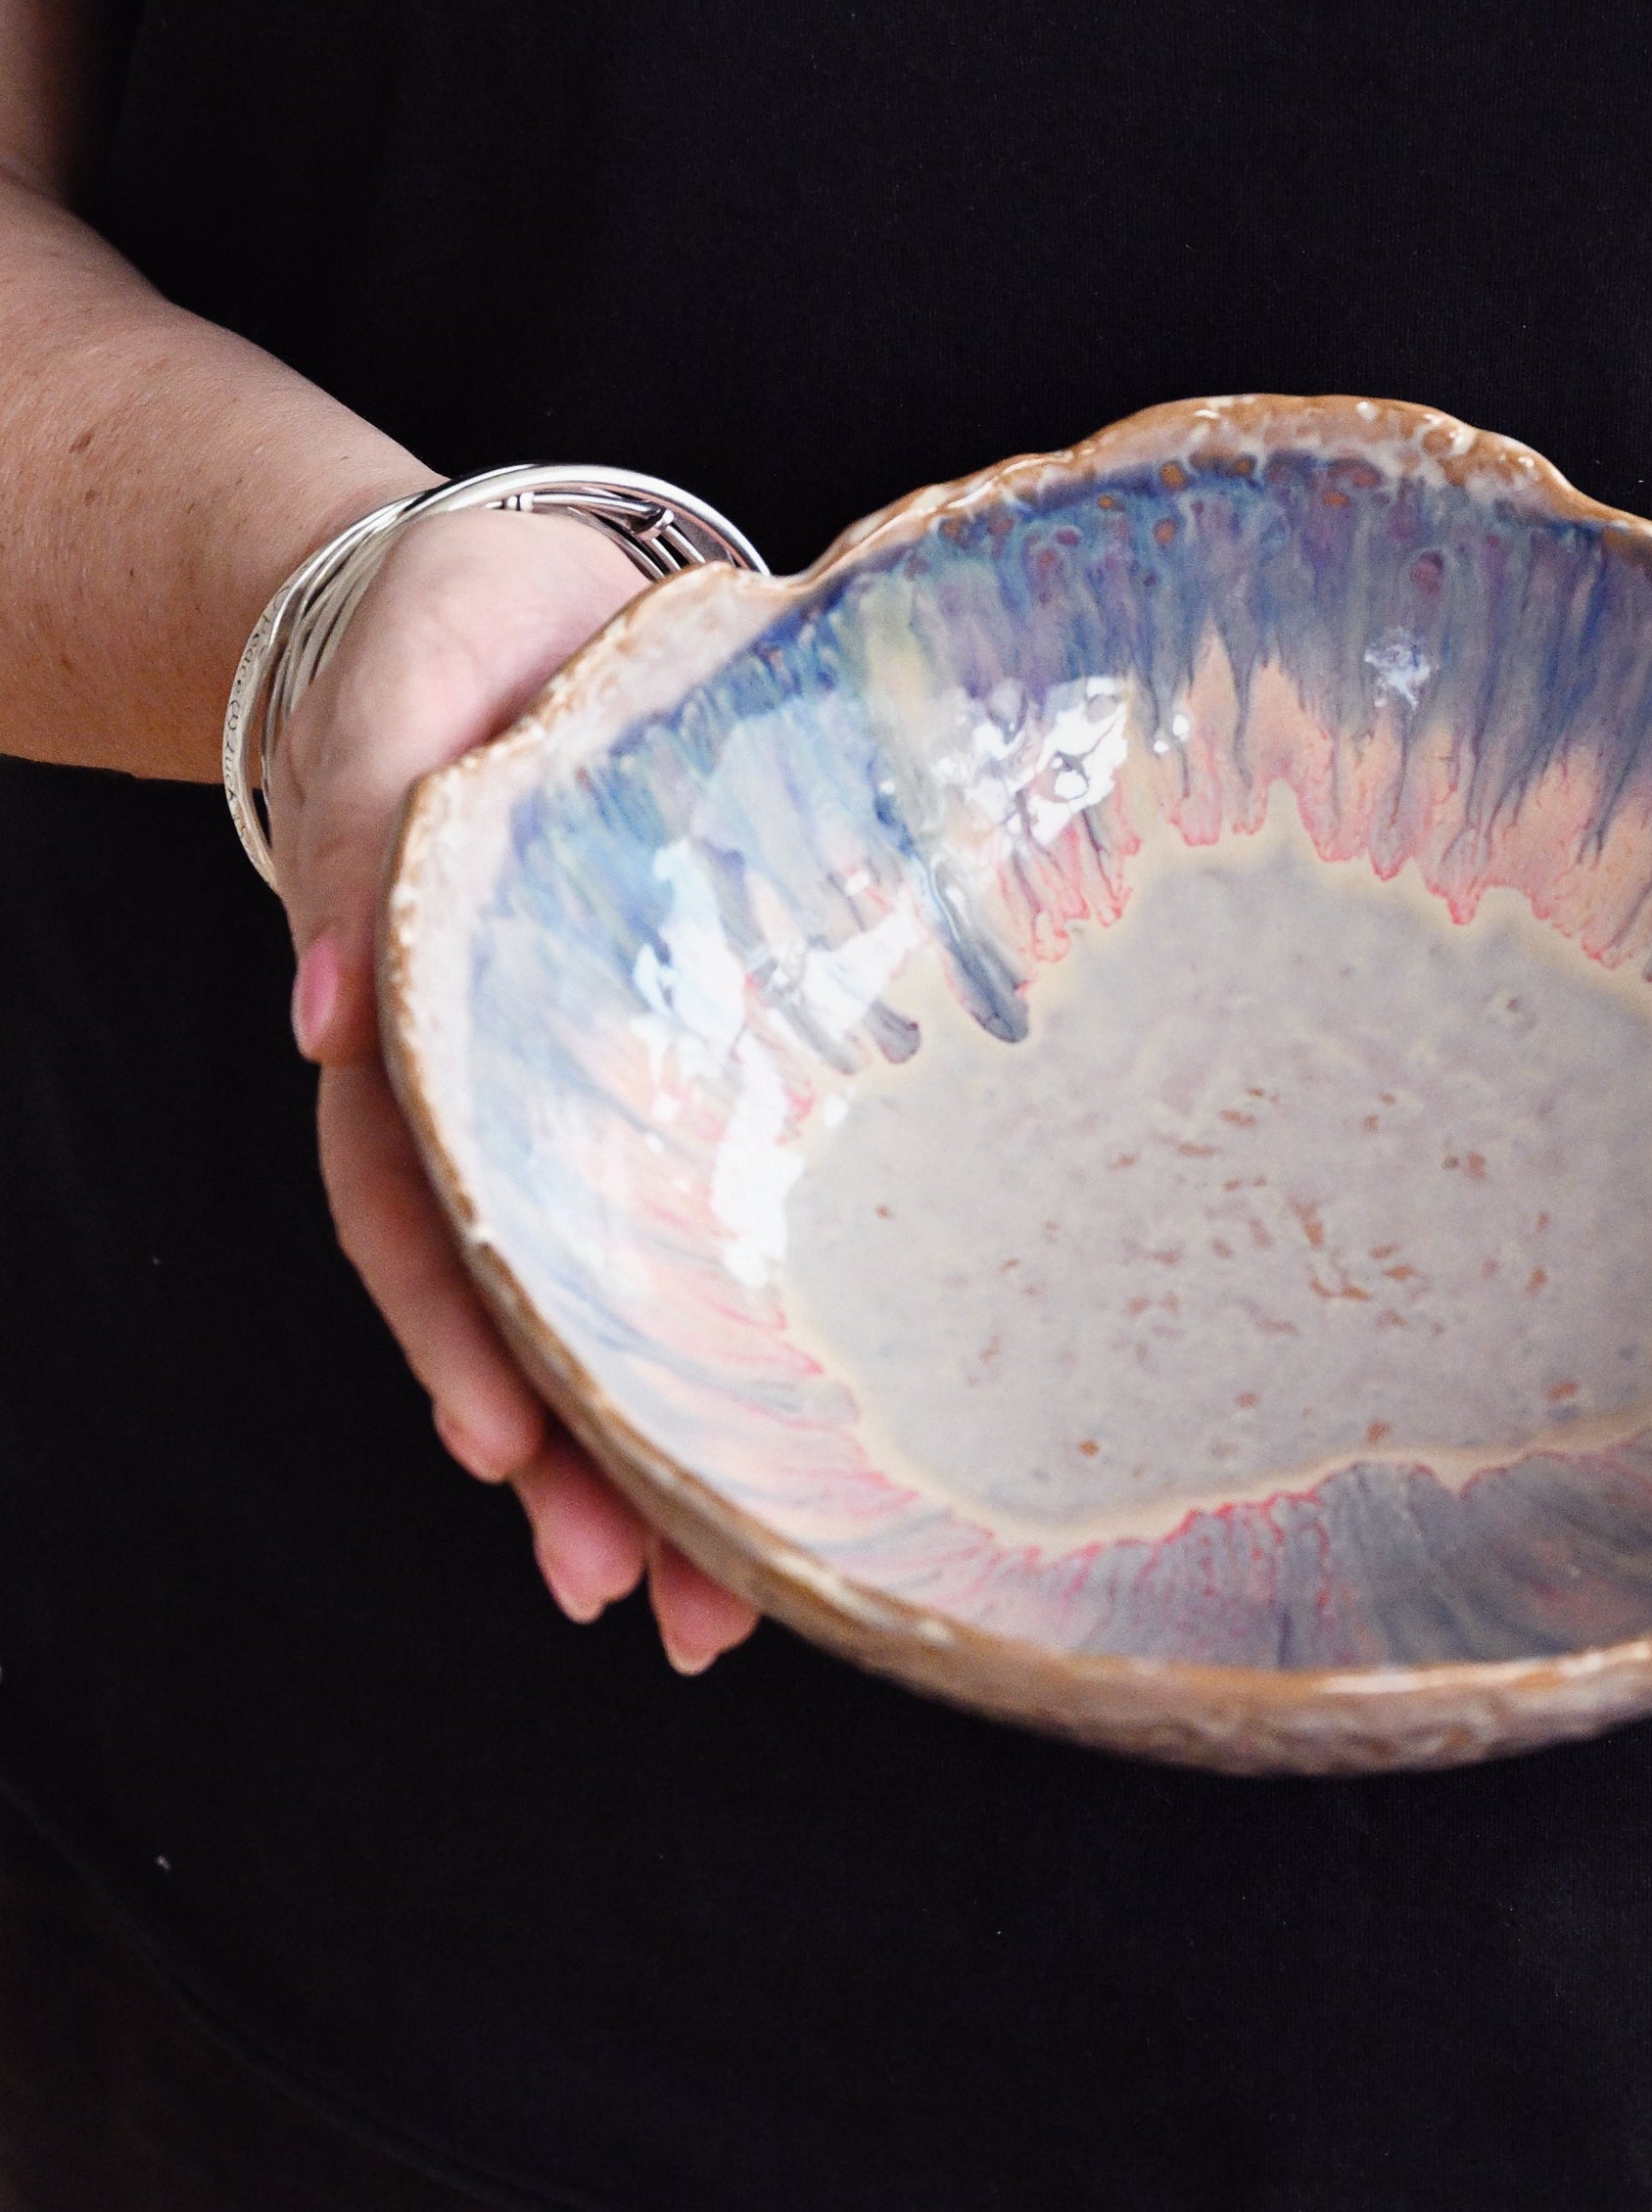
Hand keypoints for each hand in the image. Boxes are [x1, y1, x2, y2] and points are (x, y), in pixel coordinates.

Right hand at [265, 505, 760, 1674]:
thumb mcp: (396, 690)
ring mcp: (594, 1094)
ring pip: (610, 1305)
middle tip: (643, 1606)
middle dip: (573, 1467)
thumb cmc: (459, 637)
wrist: (534, 597)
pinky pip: (699, 1231)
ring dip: (649, 1462)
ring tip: (712, 1614)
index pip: (418, 1203)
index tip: (502, 1454)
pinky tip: (775, 1469)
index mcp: (420, 1011)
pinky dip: (721, 1354)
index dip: (454, 1331)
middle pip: (520, 1304)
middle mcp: (499, 1085)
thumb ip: (346, 823)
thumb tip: (315, 1011)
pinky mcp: (691, 1075)